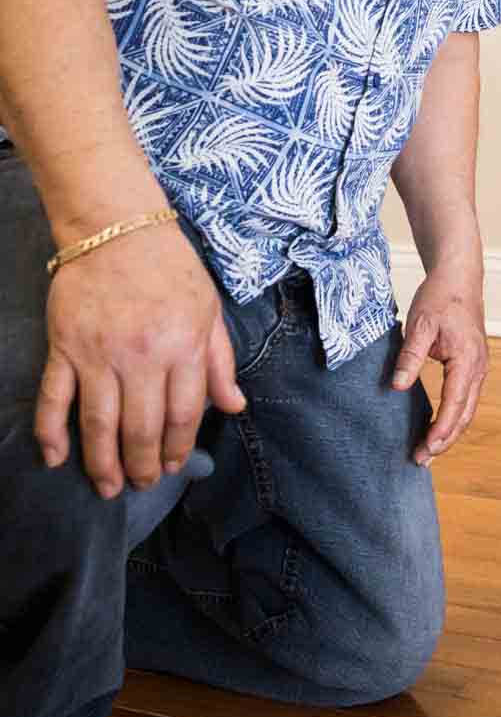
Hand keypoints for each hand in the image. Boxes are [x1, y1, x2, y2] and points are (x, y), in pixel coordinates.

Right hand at [36, 230, 245, 498]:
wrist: (117, 228)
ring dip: (103, 463)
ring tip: (109, 487)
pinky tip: (56, 459)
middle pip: (141, 428)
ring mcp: (98, 354)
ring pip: (99, 424)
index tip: (176, 465)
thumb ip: (220, 362)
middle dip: (144, 465)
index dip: (180, 447)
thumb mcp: (209, 310)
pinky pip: (54, 397)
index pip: (182, 414)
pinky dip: (51, 432)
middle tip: (144, 483)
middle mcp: (141, 356)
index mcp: (182, 346)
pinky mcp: (64, 347)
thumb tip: (233, 406)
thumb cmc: (171, 268)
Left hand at [393, 276, 488, 463]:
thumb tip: (397, 387)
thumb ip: (410, 357)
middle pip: (464, 413)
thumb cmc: (440, 298)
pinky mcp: (473, 366)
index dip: (441, 429)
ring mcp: (478, 368)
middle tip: (421, 459)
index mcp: (467, 358)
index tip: (427, 448)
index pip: (455, 402)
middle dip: (445, 440)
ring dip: (450, 432)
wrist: (459, 278)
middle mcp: (478, 367)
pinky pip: (466, 399)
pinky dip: (453, 418)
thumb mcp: (419, 325)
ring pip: (467, 409)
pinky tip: (438, 428)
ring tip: (428, 452)